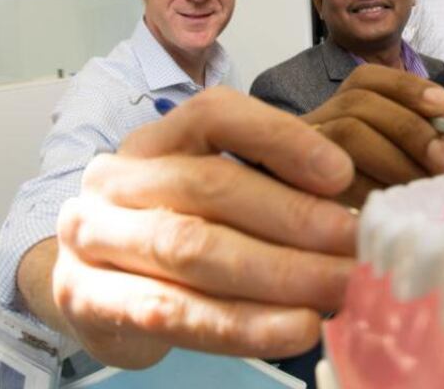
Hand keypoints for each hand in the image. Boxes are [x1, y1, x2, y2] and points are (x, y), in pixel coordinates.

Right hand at [52, 87, 358, 367]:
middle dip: (293, 216)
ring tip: (340, 287)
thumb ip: (266, 194)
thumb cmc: (165, 234)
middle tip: (355, 244)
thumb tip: (352, 214)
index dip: (279, 137)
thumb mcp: (207, 198)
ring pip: (192, 248)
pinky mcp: (88, 298)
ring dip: (279, 273)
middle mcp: (115, 180)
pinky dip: (243, 324)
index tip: (342, 174)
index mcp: (151, 142)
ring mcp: (93, 238)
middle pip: (209, 184)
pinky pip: (174, 311)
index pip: (212, 115)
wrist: (87, 289)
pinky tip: (296, 328)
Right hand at [302, 64, 443, 206]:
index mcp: (342, 109)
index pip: (368, 80)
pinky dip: (373, 190)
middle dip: (410, 128)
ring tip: (424, 185)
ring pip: (347, 133)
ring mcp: (301, 153)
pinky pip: (336, 180)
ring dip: (396, 159)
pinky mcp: (300, 187)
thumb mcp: (411, 165)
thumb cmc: (383, 198)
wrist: (327, 240)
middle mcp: (318, 123)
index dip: (408, 87)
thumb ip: (441, 147)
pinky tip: (397, 207)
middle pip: (358, 103)